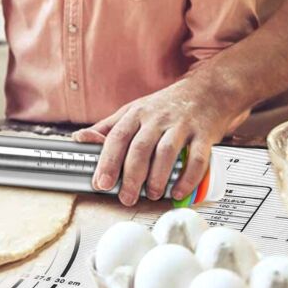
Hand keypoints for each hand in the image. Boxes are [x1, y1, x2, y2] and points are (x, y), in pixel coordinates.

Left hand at [72, 73, 246, 205]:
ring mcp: (181, 125)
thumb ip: (109, 127)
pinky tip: (179, 191)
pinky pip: (196, 158)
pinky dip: (188, 178)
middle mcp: (157, 118)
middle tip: (126, 197)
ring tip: (152, 195)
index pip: (117, 137)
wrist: (206, 90)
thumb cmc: (166, 105)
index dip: (108, 161)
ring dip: (157, 178)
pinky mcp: (203, 134)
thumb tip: (80, 138)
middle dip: (131, 176)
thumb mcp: (134, 110)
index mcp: (136, 113)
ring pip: (166, 152)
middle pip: (140, 148)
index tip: (101, 182)